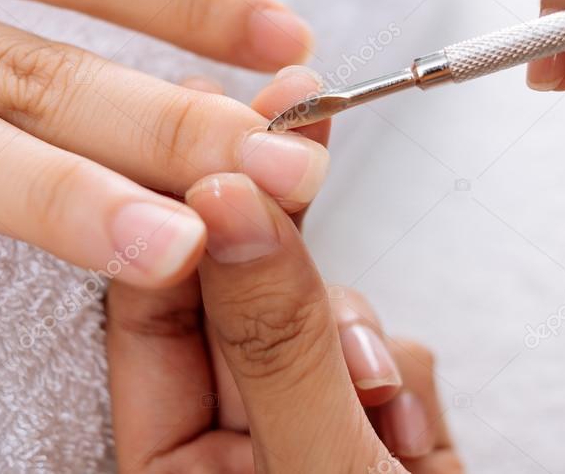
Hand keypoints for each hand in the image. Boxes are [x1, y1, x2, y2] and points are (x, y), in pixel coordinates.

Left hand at [107, 172, 459, 471]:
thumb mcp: (316, 468)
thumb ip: (274, 342)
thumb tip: (229, 207)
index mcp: (174, 466)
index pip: (150, 315)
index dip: (184, 221)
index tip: (223, 146)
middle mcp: (233, 439)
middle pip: (238, 294)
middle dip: (275, 230)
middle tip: (292, 126)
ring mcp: (309, 422)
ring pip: (317, 314)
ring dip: (355, 335)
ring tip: (379, 394)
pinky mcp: (380, 424)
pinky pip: (389, 354)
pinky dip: (408, 380)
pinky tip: (414, 441)